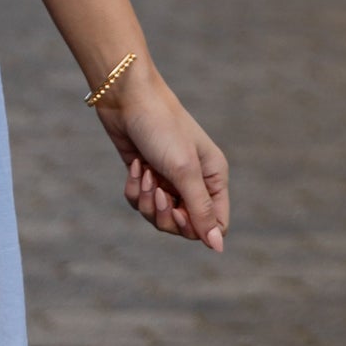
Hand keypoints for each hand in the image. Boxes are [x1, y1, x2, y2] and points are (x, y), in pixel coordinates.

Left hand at [97, 61, 228, 252]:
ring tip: (145, 173)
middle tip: (157, 192)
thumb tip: (218, 246)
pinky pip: (140, 201)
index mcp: (214, 178)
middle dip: (165, 213)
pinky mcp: (146, 176)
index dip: (195, 228)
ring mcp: (169, 180)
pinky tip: (135, 166)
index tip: (178, 212)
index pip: (215, 224)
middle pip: (183, 226)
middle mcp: (194, 182)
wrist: (127, 99)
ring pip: (158, 216)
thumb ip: (200, 210)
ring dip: (147, 199)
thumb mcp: (183, 171)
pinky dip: (134, 188)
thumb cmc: (162, 128)